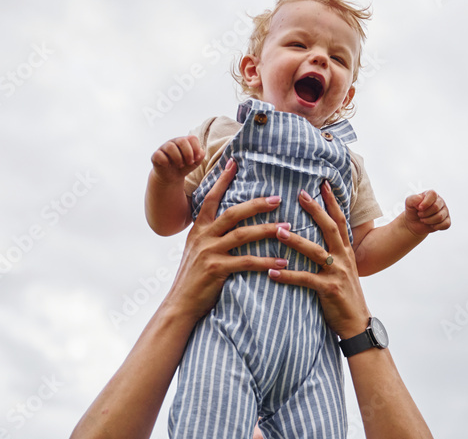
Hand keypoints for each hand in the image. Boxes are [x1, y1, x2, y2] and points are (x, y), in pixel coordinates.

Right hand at [150, 135, 204, 184]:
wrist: (172, 177)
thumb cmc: (184, 166)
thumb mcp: (195, 162)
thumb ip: (200, 156)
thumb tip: (200, 151)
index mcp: (184, 141)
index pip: (192, 138)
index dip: (196, 149)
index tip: (196, 159)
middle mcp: (174, 142)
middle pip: (182, 141)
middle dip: (188, 154)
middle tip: (189, 163)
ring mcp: (163, 147)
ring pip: (170, 147)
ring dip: (178, 158)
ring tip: (180, 165)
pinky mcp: (155, 155)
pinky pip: (159, 155)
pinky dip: (165, 162)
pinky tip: (168, 165)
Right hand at [163, 158, 290, 322]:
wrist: (180, 304)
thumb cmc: (194, 278)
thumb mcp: (197, 250)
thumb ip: (211, 235)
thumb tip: (229, 222)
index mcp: (198, 229)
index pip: (211, 198)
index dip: (222, 180)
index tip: (234, 162)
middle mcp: (202, 237)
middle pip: (232, 213)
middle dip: (256, 204)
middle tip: (277, 198)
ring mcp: (209, 252)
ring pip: (242, 235)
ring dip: (267, 230)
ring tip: (287, 228)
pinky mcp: (216, 269)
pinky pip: (247, 262)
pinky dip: (266, 261)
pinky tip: (281, 261)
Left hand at [268, 180, 370, 339]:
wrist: (357, 324)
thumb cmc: (345, 296)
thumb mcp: (343, 270)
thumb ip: (332, 254)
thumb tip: (315, 239)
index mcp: (347, 251)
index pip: (340, 221)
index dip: (331, 202)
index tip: (322, 184)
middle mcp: (344, 258)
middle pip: (330, 228)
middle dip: (316, 209)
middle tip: (300, 194)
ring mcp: (337, 273)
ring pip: (315, 251)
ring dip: (296, 241)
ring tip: (277, 231)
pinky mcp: (329, 289)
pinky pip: (305, 279)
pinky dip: (288, 275)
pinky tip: (272, 272)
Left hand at [403, 190, 449, 235]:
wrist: (414, 223)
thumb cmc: (413, 210)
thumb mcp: (408, 203)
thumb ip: (413, 199)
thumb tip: (420, 199)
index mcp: (431, 194)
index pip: (433, 194)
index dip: (426, 202)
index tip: (419, 208)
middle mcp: (440, 201)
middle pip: (436, 207)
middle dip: (425, 214)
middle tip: (420, 215)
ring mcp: (445, 211)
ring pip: (440, 217)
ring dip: (429, 221)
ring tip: (423, 220)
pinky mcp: (447, 220)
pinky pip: (446, 224)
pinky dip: (436, 227)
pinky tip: (431, 225)